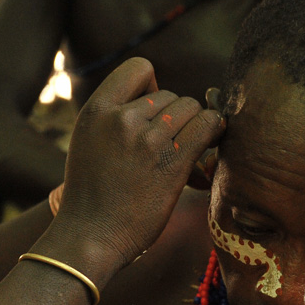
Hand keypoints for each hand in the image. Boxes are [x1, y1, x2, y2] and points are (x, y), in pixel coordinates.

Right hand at [54, 57, 223, 266]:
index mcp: (96, 110)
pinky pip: (208, 125)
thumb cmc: (93, 196)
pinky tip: (209, 146)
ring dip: (194, 128)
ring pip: (191, 108)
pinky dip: (214, 132)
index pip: (139, 68)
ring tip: (185, 153)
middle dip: (175, 118)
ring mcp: (147, 139)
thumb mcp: (89, 143)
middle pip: (171, 94)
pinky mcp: (172, 162)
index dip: (153, 87)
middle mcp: (121, 118)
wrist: (89, 236)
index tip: (152, 112)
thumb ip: (117, 118)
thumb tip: (168, 101)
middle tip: (169, 147)